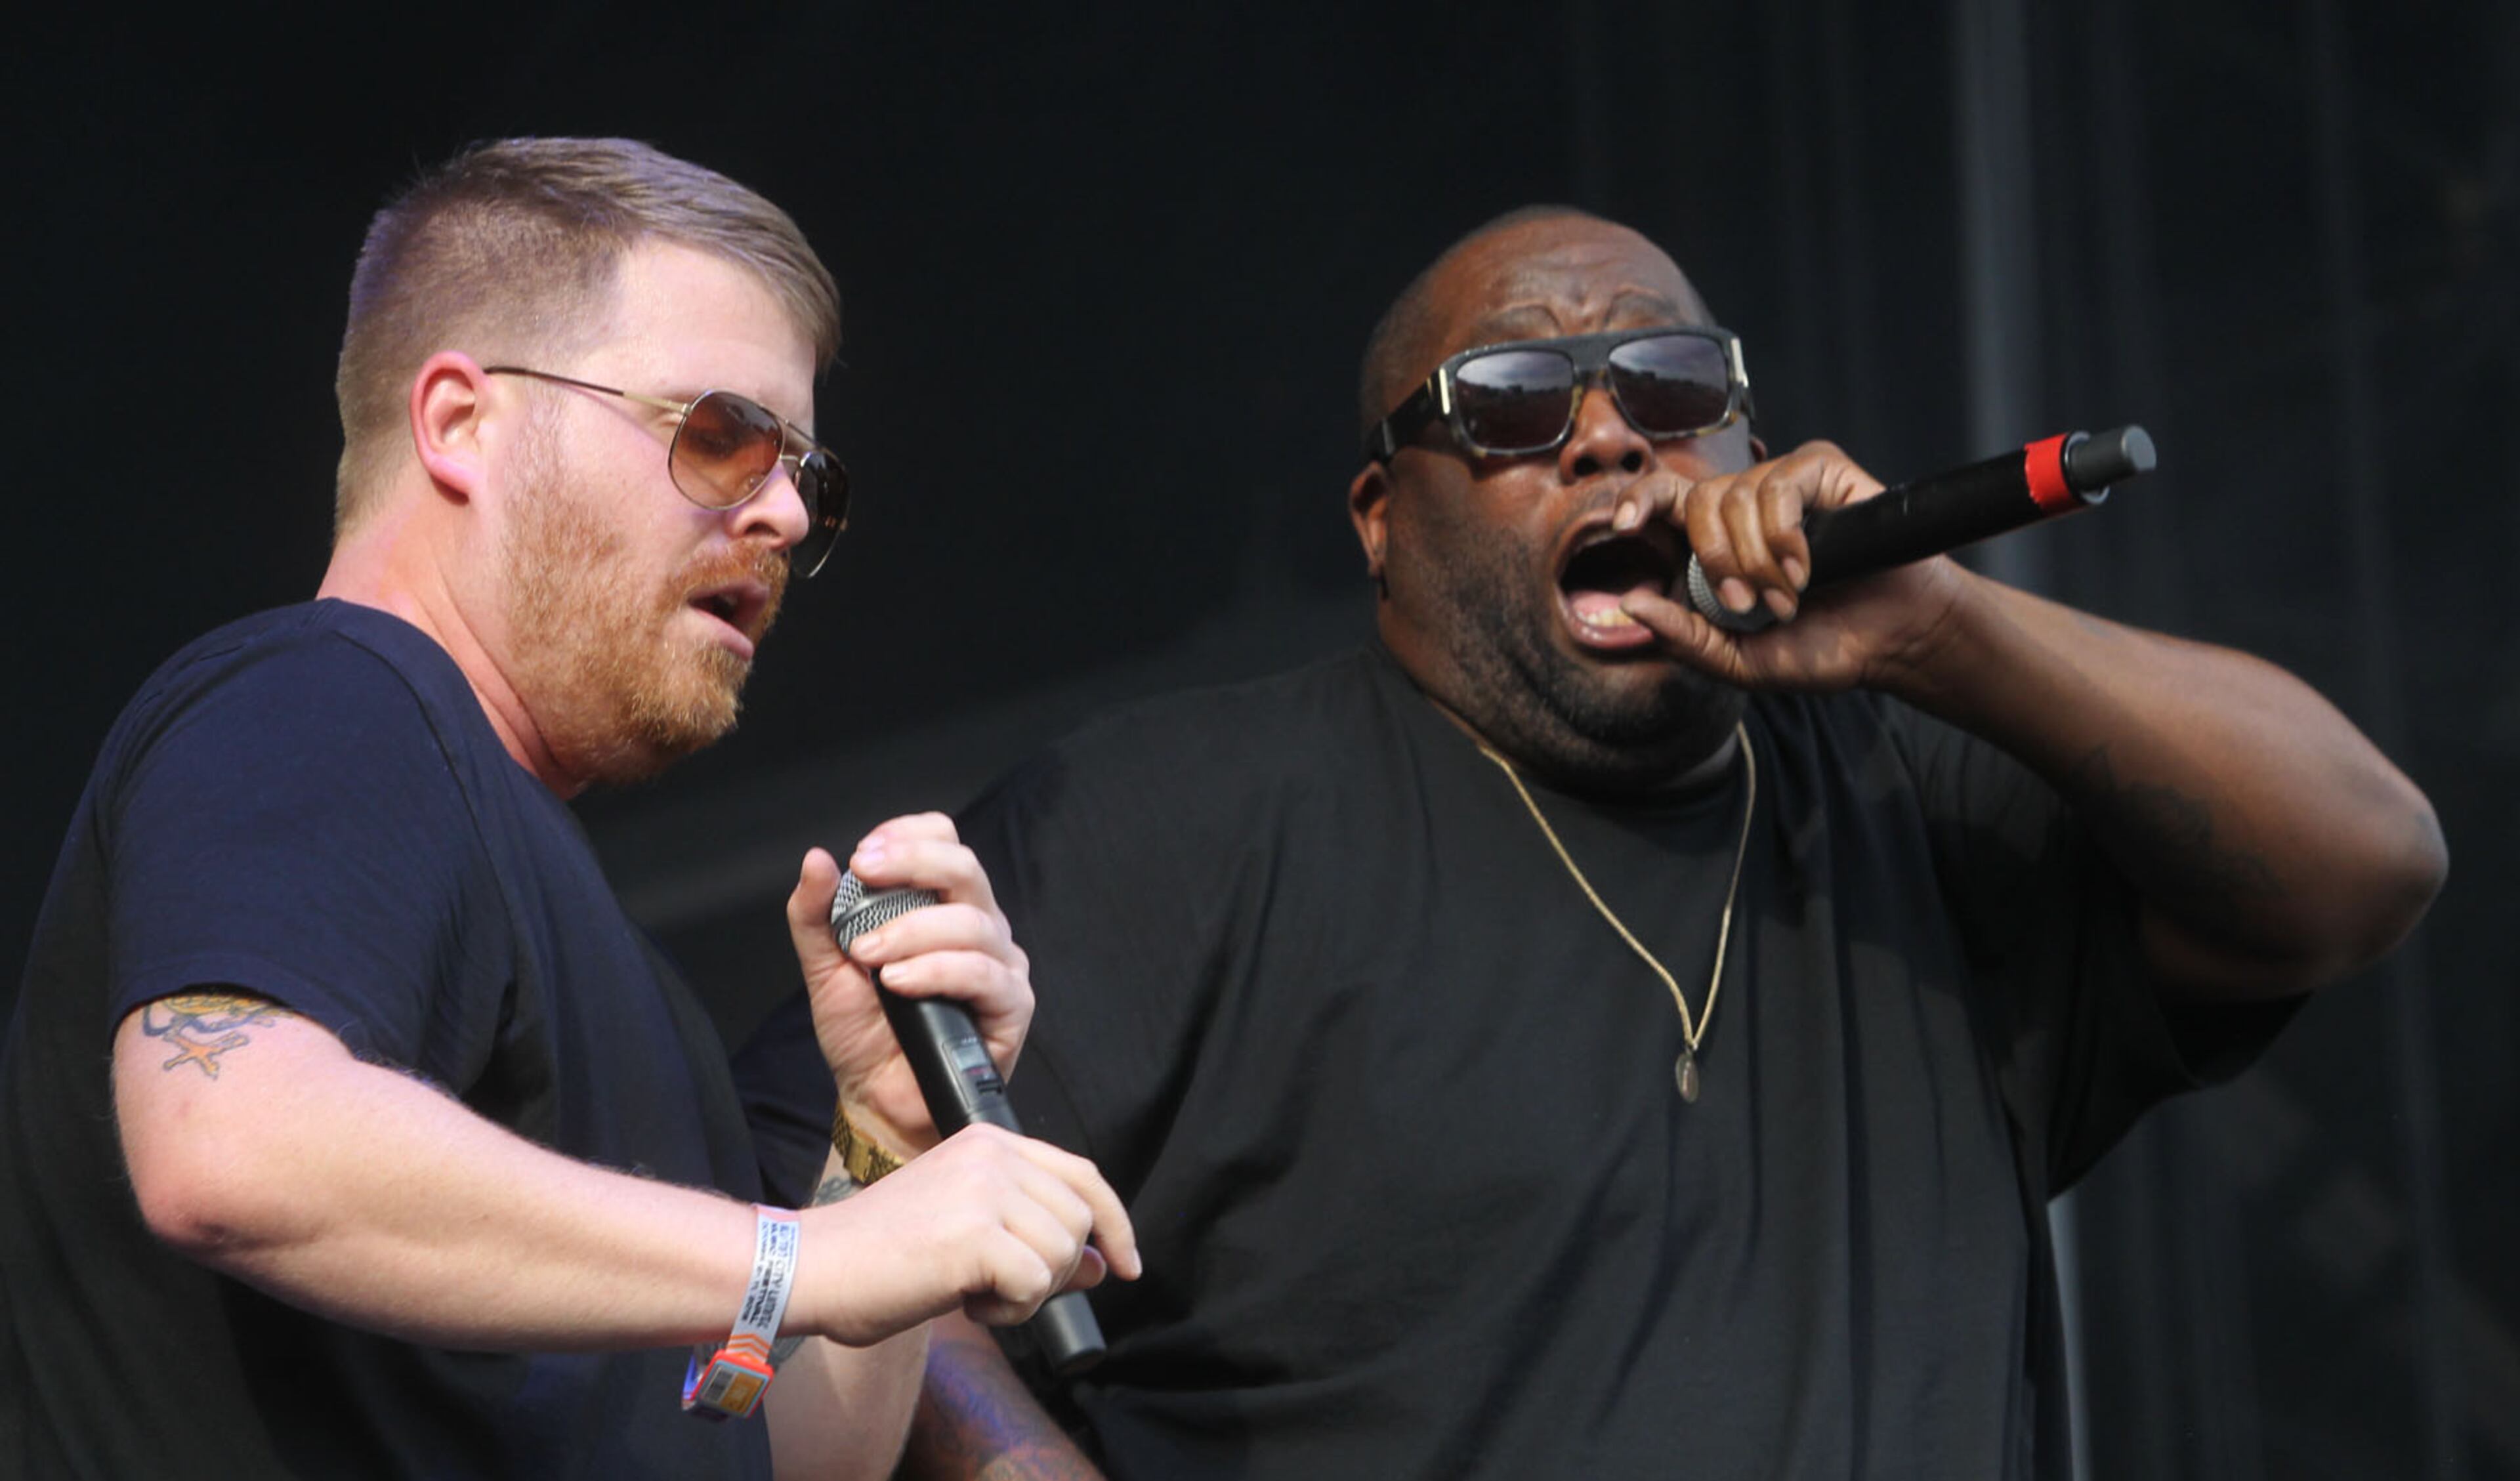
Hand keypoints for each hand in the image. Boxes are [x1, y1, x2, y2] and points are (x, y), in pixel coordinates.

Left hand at [786, 815, 1031, 1153]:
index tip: (863, 856)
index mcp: (940, 907)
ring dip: (912, 932)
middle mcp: (979, 927)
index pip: (944, 841)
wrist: (877, 1100)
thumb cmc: (862, 1034)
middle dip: (912, 864)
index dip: (908, 837)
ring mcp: (1000, 964)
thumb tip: (816, 860)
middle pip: (965, 867)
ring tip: (869, 956)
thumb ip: (816, 915)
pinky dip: (937, 971)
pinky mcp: (1011, 1006)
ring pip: (972, 923)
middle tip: (865, 875)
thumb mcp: (825, 968)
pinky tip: (899, 983)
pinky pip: (983, 974)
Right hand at [792, 1124, 1140, 1345]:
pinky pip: (1037, 1285)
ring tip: (976, 1291)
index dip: (1115, 1223)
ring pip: (1065, 1253)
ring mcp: (985, 1190)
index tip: (1127, 1263)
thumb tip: (1105, 1264)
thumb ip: (1035, 1237)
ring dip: (1031, 1292)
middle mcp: (993, 1154)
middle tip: (1003, 1287)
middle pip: (1080, 1219)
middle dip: (1060, 1269)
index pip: (1083, 1175)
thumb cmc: (881, 1255)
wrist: (813, 1266)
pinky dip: (1012, 1310)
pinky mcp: (976, 1234)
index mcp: (990, 1141)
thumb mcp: (970, 1232)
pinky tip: (967, 1302)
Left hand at [1611, 439, 1971, 691]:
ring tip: (1790, 597)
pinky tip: (1806, 569)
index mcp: (1714, 544)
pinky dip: (1785, 536)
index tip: (1624, 525)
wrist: (1892, 639)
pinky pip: (1779, 486)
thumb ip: (1684, 638)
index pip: (1662, 498)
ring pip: (1736, 496)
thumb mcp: (1739, 661)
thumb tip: (1631, 603)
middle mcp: (1742, 507)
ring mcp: (1781, 484)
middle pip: (1695, 498)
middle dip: (1715, 559)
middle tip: (1747, 606)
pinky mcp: (1819, 470)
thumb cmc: (1821, 646)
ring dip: (1758, 559)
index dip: (1638, 499)